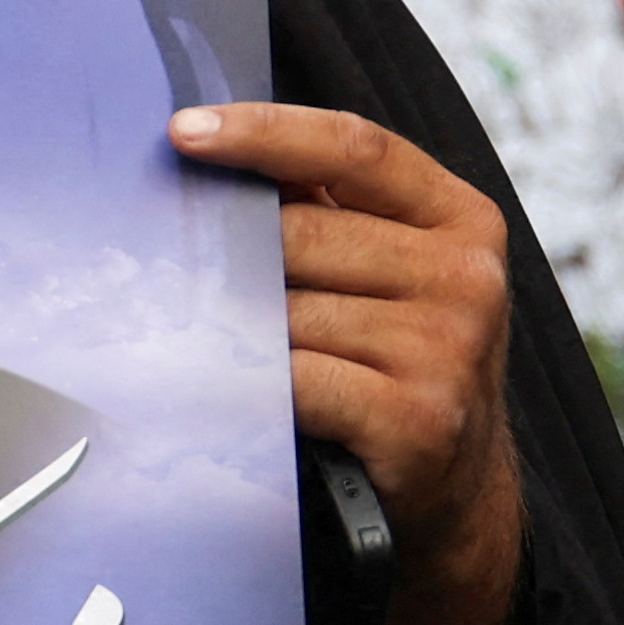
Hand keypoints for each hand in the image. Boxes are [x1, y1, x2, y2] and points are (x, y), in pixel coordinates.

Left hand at [168, 102, 523, 624]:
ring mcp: (450, 350)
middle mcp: (467, 279)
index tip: (180, 132)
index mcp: (460, 221)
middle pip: (301, 235)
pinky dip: (241, 383)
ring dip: (226, 327)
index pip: (354, 147)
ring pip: (286, 312)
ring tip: (193, 339)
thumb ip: (322, 212)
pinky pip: (293, 380)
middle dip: (222, 251)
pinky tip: (212, 387)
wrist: (447, 492)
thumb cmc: (387, 362)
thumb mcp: (383, 275)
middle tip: (155, 265)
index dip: (262, 132)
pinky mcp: (419, 418)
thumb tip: (198, 152)